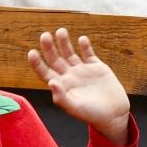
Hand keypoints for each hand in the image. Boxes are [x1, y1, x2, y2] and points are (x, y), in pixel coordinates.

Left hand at [27, 29, 130, 143]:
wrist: (114, 114)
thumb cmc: (93, 115)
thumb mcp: (75, 108)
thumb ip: (61, 97)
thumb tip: (50, 82)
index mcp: (62, 86)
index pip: (45, 72)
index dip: (37, 63)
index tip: (32, 52)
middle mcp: (70, 76)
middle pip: (55, 59)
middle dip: (49, 47)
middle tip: (44, 35)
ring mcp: (83, 71)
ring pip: (70, 53)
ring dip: (64, 42)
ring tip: (61, 31)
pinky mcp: (97, 67)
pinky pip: (89, 54)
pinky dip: (85, 46)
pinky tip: (81, 39)